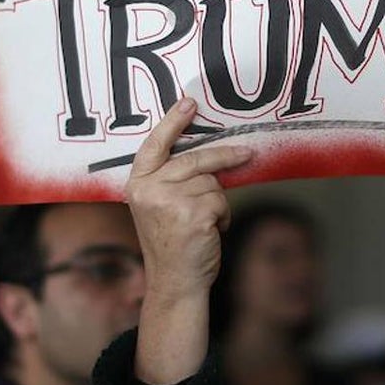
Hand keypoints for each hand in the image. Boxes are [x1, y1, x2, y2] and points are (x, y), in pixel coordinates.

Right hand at [125, 98, 251, 301]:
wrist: (174, 282)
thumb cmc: (170, 244)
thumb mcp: (158, 207)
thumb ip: (170, 180)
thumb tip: (207, 154)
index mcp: (137, 184)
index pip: (154, 145)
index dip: (173, 122)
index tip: (190, 102)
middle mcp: (149, 190)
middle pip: (195, 159)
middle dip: (225, 156)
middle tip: (246, 152)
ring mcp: (170, 202)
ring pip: (212, 183)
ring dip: (217, 202)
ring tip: (204, 222)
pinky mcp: (193, 214)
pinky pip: (221, 201)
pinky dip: (223, 216)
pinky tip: (210, 231)